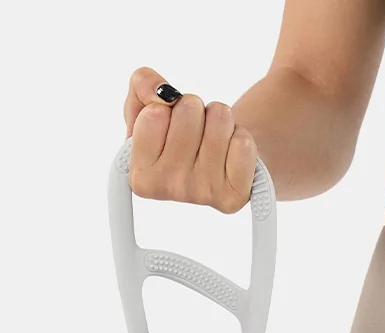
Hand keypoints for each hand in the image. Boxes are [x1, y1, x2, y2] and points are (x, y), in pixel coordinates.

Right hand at [122, 68, 258, 212]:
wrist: (217, 161)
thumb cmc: (177, 134)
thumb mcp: (147, 107)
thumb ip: (141, 85)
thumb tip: (161, 91)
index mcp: (142, 175)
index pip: (155, 114)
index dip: (166, 106)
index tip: (169, 123)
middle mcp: (171, 189)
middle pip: (188, 111)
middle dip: (194, 108)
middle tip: (195, 128)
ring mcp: (205, 194)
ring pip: (219, 119)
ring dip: (218, 117)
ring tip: (213, 136)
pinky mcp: (235, 195)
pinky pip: (243, 143)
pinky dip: (240, 135)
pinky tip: (230, 151)